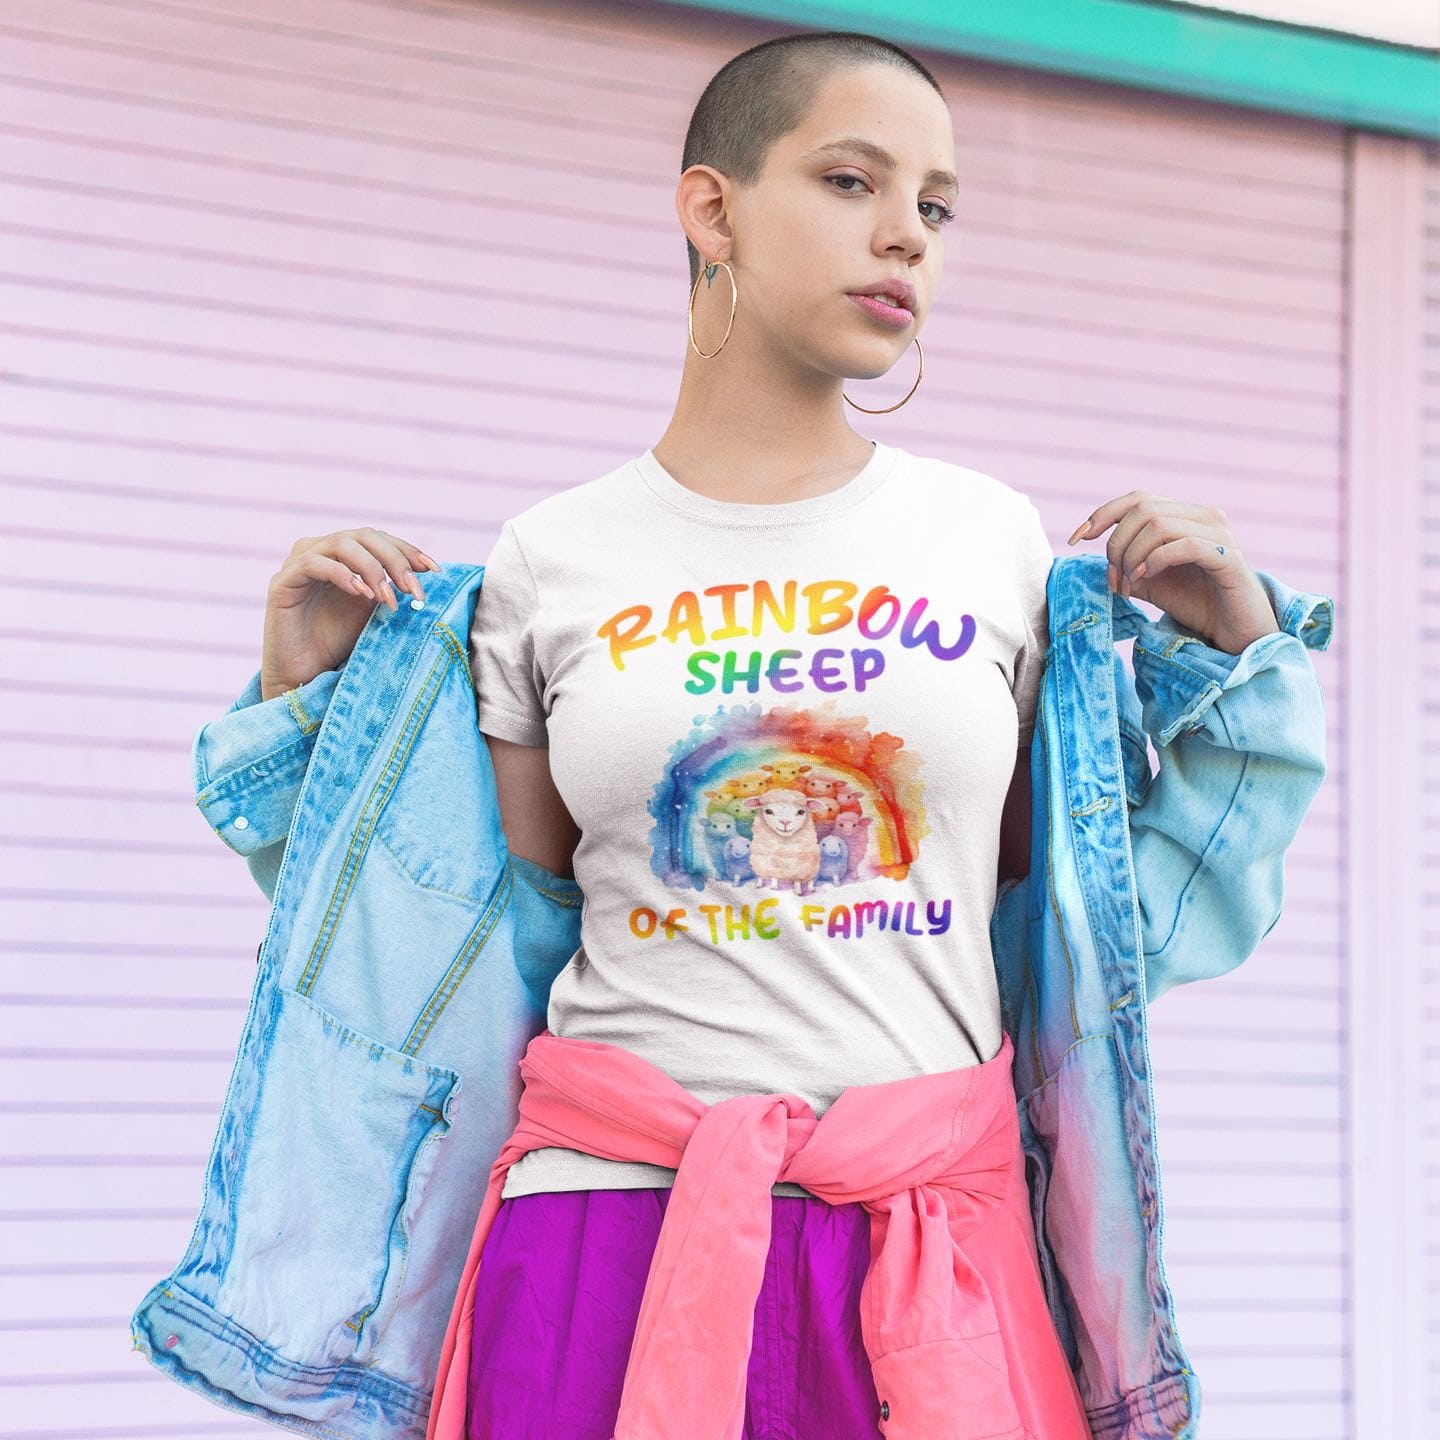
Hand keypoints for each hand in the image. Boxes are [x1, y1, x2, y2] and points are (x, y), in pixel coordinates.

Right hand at [261, 528, 440, 700]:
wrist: (306, 674)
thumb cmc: (340, 642)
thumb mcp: (375, 609)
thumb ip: (393, 586)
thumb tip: (429, 571)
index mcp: (344, 555)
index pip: (379, 539)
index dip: (407, 550)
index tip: (434, 570)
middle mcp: (321, 552)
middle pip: (363, 536)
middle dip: (394, 559)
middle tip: (413, 589)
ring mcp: (299, 563)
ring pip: (340, 542)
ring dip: (371, 568)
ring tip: (389, 597)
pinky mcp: (282, 581)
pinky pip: (313, 563)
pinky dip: (343, 574)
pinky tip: (363, 594)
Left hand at [1066, 493, 1278, 655]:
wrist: (1237, 634)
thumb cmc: (1197, 605)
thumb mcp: (1152, 583)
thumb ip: (1127, 566)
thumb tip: (1095, 560)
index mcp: (1185, 516)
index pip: (1137, 498)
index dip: (1102, 514)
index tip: (1076, 539)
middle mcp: (1204, 517)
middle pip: (1142, 508)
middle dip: (1116, 544)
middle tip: (1113, 580)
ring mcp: (1219, 534)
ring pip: (1158, 523)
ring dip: (1131, 557)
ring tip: (1128, 586)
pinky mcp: (1229, 557)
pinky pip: (1184, 544)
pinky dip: (1155, 560)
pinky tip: (1145, 579)